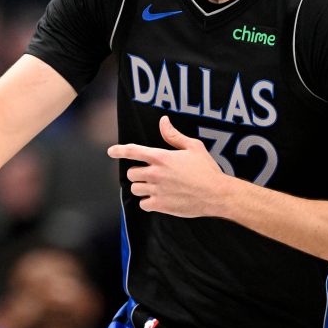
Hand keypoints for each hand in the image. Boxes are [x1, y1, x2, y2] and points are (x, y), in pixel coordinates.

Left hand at [108, 116, 229, 216]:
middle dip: (138, 173)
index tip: (111, 151)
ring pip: (135, 189)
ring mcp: (156, 190)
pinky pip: (143, 204)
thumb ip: (174, 135)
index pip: (133, 151)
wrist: (215, 194)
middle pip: (131, 173)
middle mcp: (155, 173)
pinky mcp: (160, 205)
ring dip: (141, 187)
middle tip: (150, 175)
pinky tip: (157, 199)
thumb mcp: (193, 147)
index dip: (119, 150)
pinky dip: (147, 202)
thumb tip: (163, 121)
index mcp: (161, 157)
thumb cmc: (206, 170)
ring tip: (154, 187)